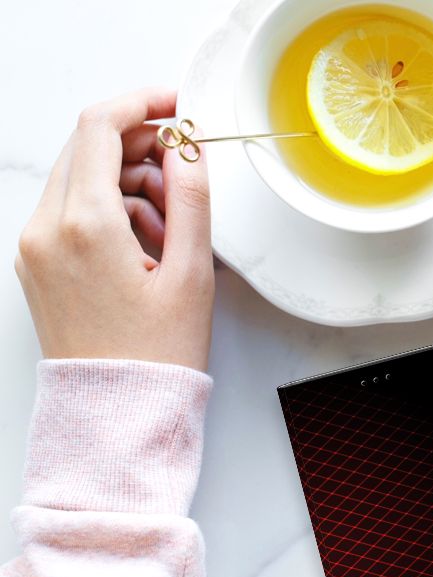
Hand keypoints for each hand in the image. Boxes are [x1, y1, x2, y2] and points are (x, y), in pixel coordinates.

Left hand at [15, 88, 213, 371]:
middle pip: (88, 148)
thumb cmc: (156, 354)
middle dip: (141, 147)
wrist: (117, 412)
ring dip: (129, 182)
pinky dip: (111, 210)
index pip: (101, 127)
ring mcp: (35, 246)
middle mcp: (46, 229)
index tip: (177, 105)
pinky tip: (148, 245)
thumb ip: (192, 198)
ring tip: (173, 228)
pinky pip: (72, 210)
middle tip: (185, 173)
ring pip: (82, 178)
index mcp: (85, 225)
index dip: (143, 103)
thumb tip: (188, 147)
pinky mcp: (37, 263)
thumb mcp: (191, 273)